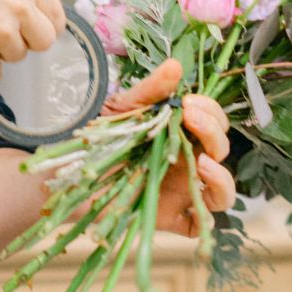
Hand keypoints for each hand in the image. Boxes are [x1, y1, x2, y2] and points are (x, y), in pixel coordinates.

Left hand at [106, 60, 235, 235]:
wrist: (69, 173)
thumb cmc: (99, 138)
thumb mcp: (123, 108)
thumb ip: (151, 90)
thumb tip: (176, 65)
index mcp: (182, 136)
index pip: (213, 123)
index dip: (210, 111)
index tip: (188, 102)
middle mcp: (188, 164)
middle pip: (220, 151)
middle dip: (212, 131)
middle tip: (190, 118)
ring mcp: (181, 193)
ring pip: (222, 192)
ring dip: (221, 177)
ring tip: (202, 163)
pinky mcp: (168, 219)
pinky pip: (198, 226)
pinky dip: (206, 222)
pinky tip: (197, 205)